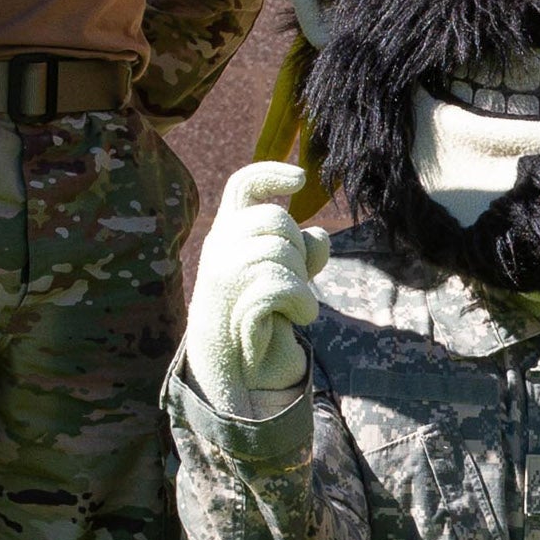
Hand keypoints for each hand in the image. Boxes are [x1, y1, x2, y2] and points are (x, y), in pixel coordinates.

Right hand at [185, 162, 330, 416]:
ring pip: (281, 252)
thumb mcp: (283, 273)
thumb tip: (319, 235)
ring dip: (303, 282)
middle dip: (299, 249)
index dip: (270, 173)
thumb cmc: (260, 314)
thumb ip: (301, 248)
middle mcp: (220, 247)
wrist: (235, 367)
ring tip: (296, 305)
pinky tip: (300, 318)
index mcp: (227, 232)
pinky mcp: (235, 303)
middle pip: (276, 219)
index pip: (242, 185)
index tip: (301, 177)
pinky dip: (302, 303)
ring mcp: (224, 274)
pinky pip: (282, 286)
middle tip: (297, 280)